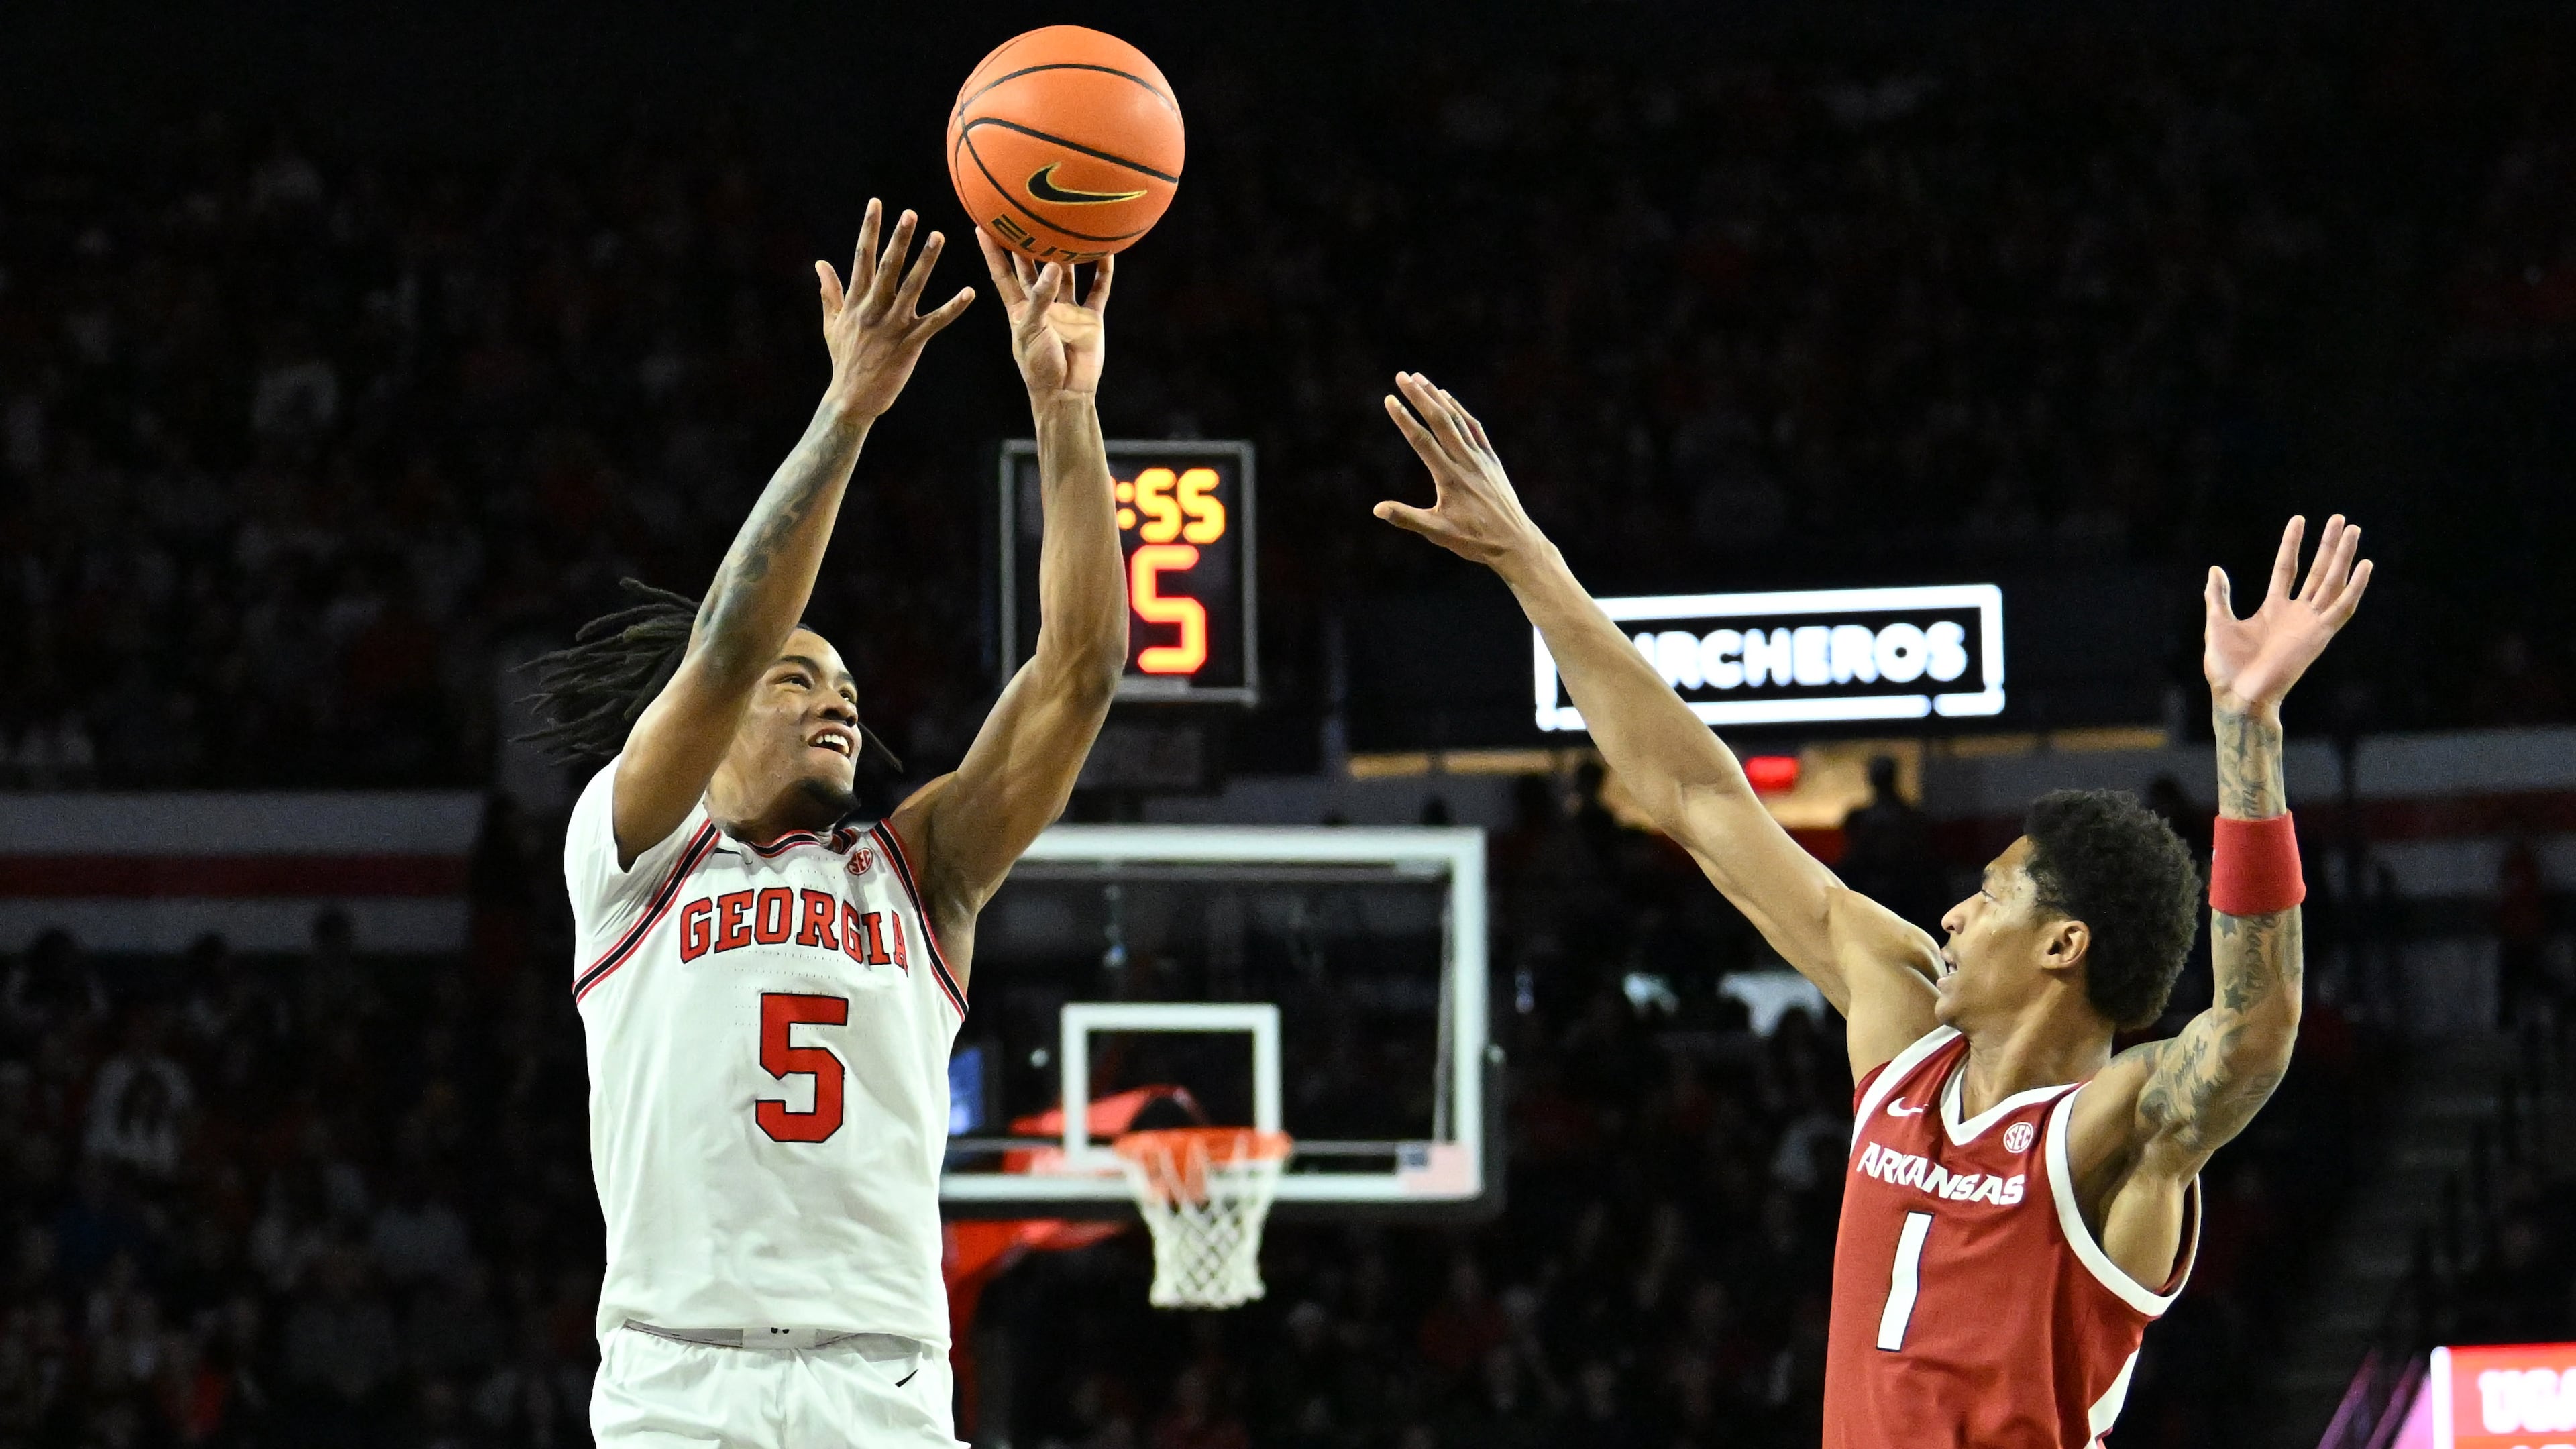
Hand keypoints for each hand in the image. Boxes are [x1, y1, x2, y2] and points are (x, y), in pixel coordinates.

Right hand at [816, 200, 975, 420]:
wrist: (851, 398)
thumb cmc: (843, 359)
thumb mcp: (831, 323)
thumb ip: (829, 291)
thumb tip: (820, 263)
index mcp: (855, 301)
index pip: (861, 257)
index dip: (869, 229)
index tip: (877, 203)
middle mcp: (872, 308)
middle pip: (887, 266)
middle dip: (898, 239)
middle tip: (910, 213)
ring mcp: (892, 325)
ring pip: (911, 287)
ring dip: (926, 261)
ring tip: (939, 236)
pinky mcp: (910, 343)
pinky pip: (935, 321)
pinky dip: (953, 307)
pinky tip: (970, 292)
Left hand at [978, 231, 1110, 400]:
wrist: (1066, 392)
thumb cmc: (1039, 366)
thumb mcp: (1032, 329)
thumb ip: (1042, 298)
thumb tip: (1054, 266)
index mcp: (1019, 309)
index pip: (1002, 274)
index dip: (992, 252)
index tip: (982, 225)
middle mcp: (1043, 305)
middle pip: (1034, 268)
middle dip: (1029, 243)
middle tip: (1028, 214)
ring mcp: (1066, 311)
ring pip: (1068, 275)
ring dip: (1068, 254)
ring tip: (1069, 226)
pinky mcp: (1089, 318)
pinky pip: (1097, 290)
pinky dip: (1103, 273)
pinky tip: (1107, 253)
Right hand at [1374, 373, 1546, 567]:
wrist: (1515, 542)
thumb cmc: (1474, 540)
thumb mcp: (1437, 533)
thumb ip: (1407, 518)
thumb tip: (1378, 510)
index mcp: (1449, 478)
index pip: (1422, 440)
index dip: (1404, 418)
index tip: (1389, 399)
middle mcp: (1465, 462)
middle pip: (1440, 421)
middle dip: (1419, 396)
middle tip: (1401, 375)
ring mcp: (1481, 458)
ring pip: (1457, 419)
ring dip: (1438, 397)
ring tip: (1420, 379)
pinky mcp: (1491, 460)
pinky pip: (1474, 428)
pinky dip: (1459, 410)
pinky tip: (1448, 399)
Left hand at [2204, 515, 2372, 714]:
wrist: (2237, 695)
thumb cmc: (2226, 667)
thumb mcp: (2218, 623)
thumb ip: (2219, 596)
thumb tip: (2216, 569)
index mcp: (2273, 609)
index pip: (2287, 568)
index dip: (2292, 544)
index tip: (2299, 520)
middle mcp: (2296, 613)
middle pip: (2317, 571)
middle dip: (2328, 545)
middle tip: (2341, 519)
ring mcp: (2310, 623)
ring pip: (2333, 582)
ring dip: (2344, 557)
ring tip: (2353, 530)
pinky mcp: (2320, 635)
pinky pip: (2342, 608)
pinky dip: (2355, 588)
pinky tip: (2365, 566)